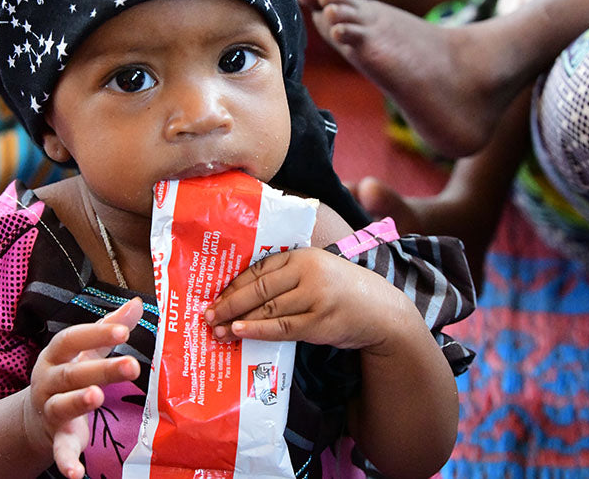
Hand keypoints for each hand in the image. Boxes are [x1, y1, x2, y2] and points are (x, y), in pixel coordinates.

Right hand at [25, 298, 142, 478]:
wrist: (37, 414)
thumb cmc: (70, 371)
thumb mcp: (86, 349)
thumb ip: (110, 327)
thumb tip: (137, 302)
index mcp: (56, 354)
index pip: (73, 338)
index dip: (97, 333)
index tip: (123, 331)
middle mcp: (49, 380)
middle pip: (72, 373)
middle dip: (101, 370)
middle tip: (132, 366)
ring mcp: (50, 410)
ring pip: (61, 405)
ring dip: (78, 402)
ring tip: (97, 397)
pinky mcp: (56, 438)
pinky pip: (59, 450)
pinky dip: (66, 462)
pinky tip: (76, 474)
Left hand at [204, 248, 403, 351]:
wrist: (381, 311)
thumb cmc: (340, 292)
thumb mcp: (316, 272)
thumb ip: (287, 276)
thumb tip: (242, 292)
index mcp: (303, 256)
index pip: (259, 269)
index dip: (233, 284)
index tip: (214, 296)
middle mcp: (308, 272)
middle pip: (259, 288)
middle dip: (229, 302)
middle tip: (208, 315)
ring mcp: (315, 297)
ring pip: (268, 309)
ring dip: (238, 320)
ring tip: (217, 329)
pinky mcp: (320, 321)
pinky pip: (282, 327)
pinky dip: (258, 330)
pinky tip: (240, 332)